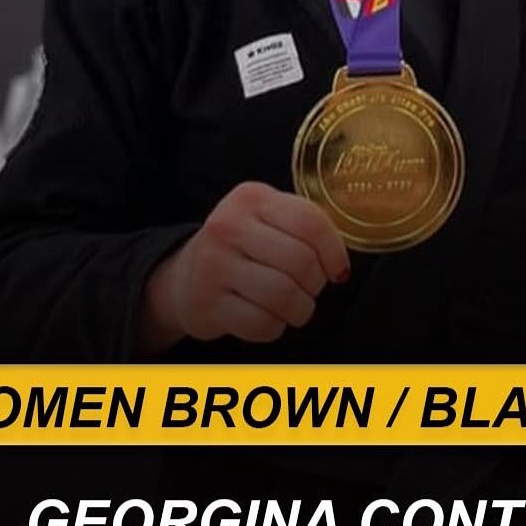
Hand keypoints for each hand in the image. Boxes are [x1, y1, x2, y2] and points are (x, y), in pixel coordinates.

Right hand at [139, 182, 349, 351]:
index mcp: (251, 198)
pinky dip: (274, 327)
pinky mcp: (206, 303)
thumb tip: (341, 264)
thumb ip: (304, 227)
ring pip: (284, 296)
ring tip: (293, 307)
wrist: (185, 276)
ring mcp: (214, 265)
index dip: (334, 252)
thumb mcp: (267, 219)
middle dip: (315, 283)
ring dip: (300, 310)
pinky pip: (262, 324)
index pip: (310, 222)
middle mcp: (228, 226)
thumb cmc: (241, 248)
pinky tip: (267, 317)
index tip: (337, 270)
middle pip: (301, 261)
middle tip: (308, 288)